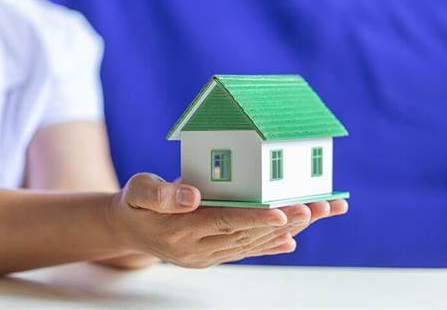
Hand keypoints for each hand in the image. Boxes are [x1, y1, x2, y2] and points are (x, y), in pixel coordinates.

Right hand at [107, 173, 313, 267]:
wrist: (130, 229)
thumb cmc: (135, 203)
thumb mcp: (138, 191)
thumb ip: (161, 194)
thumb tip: (192, 197)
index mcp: (180, 230)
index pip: (224, 222)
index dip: (254, 217)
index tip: (282, 212)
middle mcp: (197, 249)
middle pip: (247, 234)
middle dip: (284, 220)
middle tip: (316, 207)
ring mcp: (206, 256)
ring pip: (251, 243)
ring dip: (285, 229)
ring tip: (315, 213)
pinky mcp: (212, 256)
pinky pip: (244, 251)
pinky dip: (268, 245)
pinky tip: (291, 240)